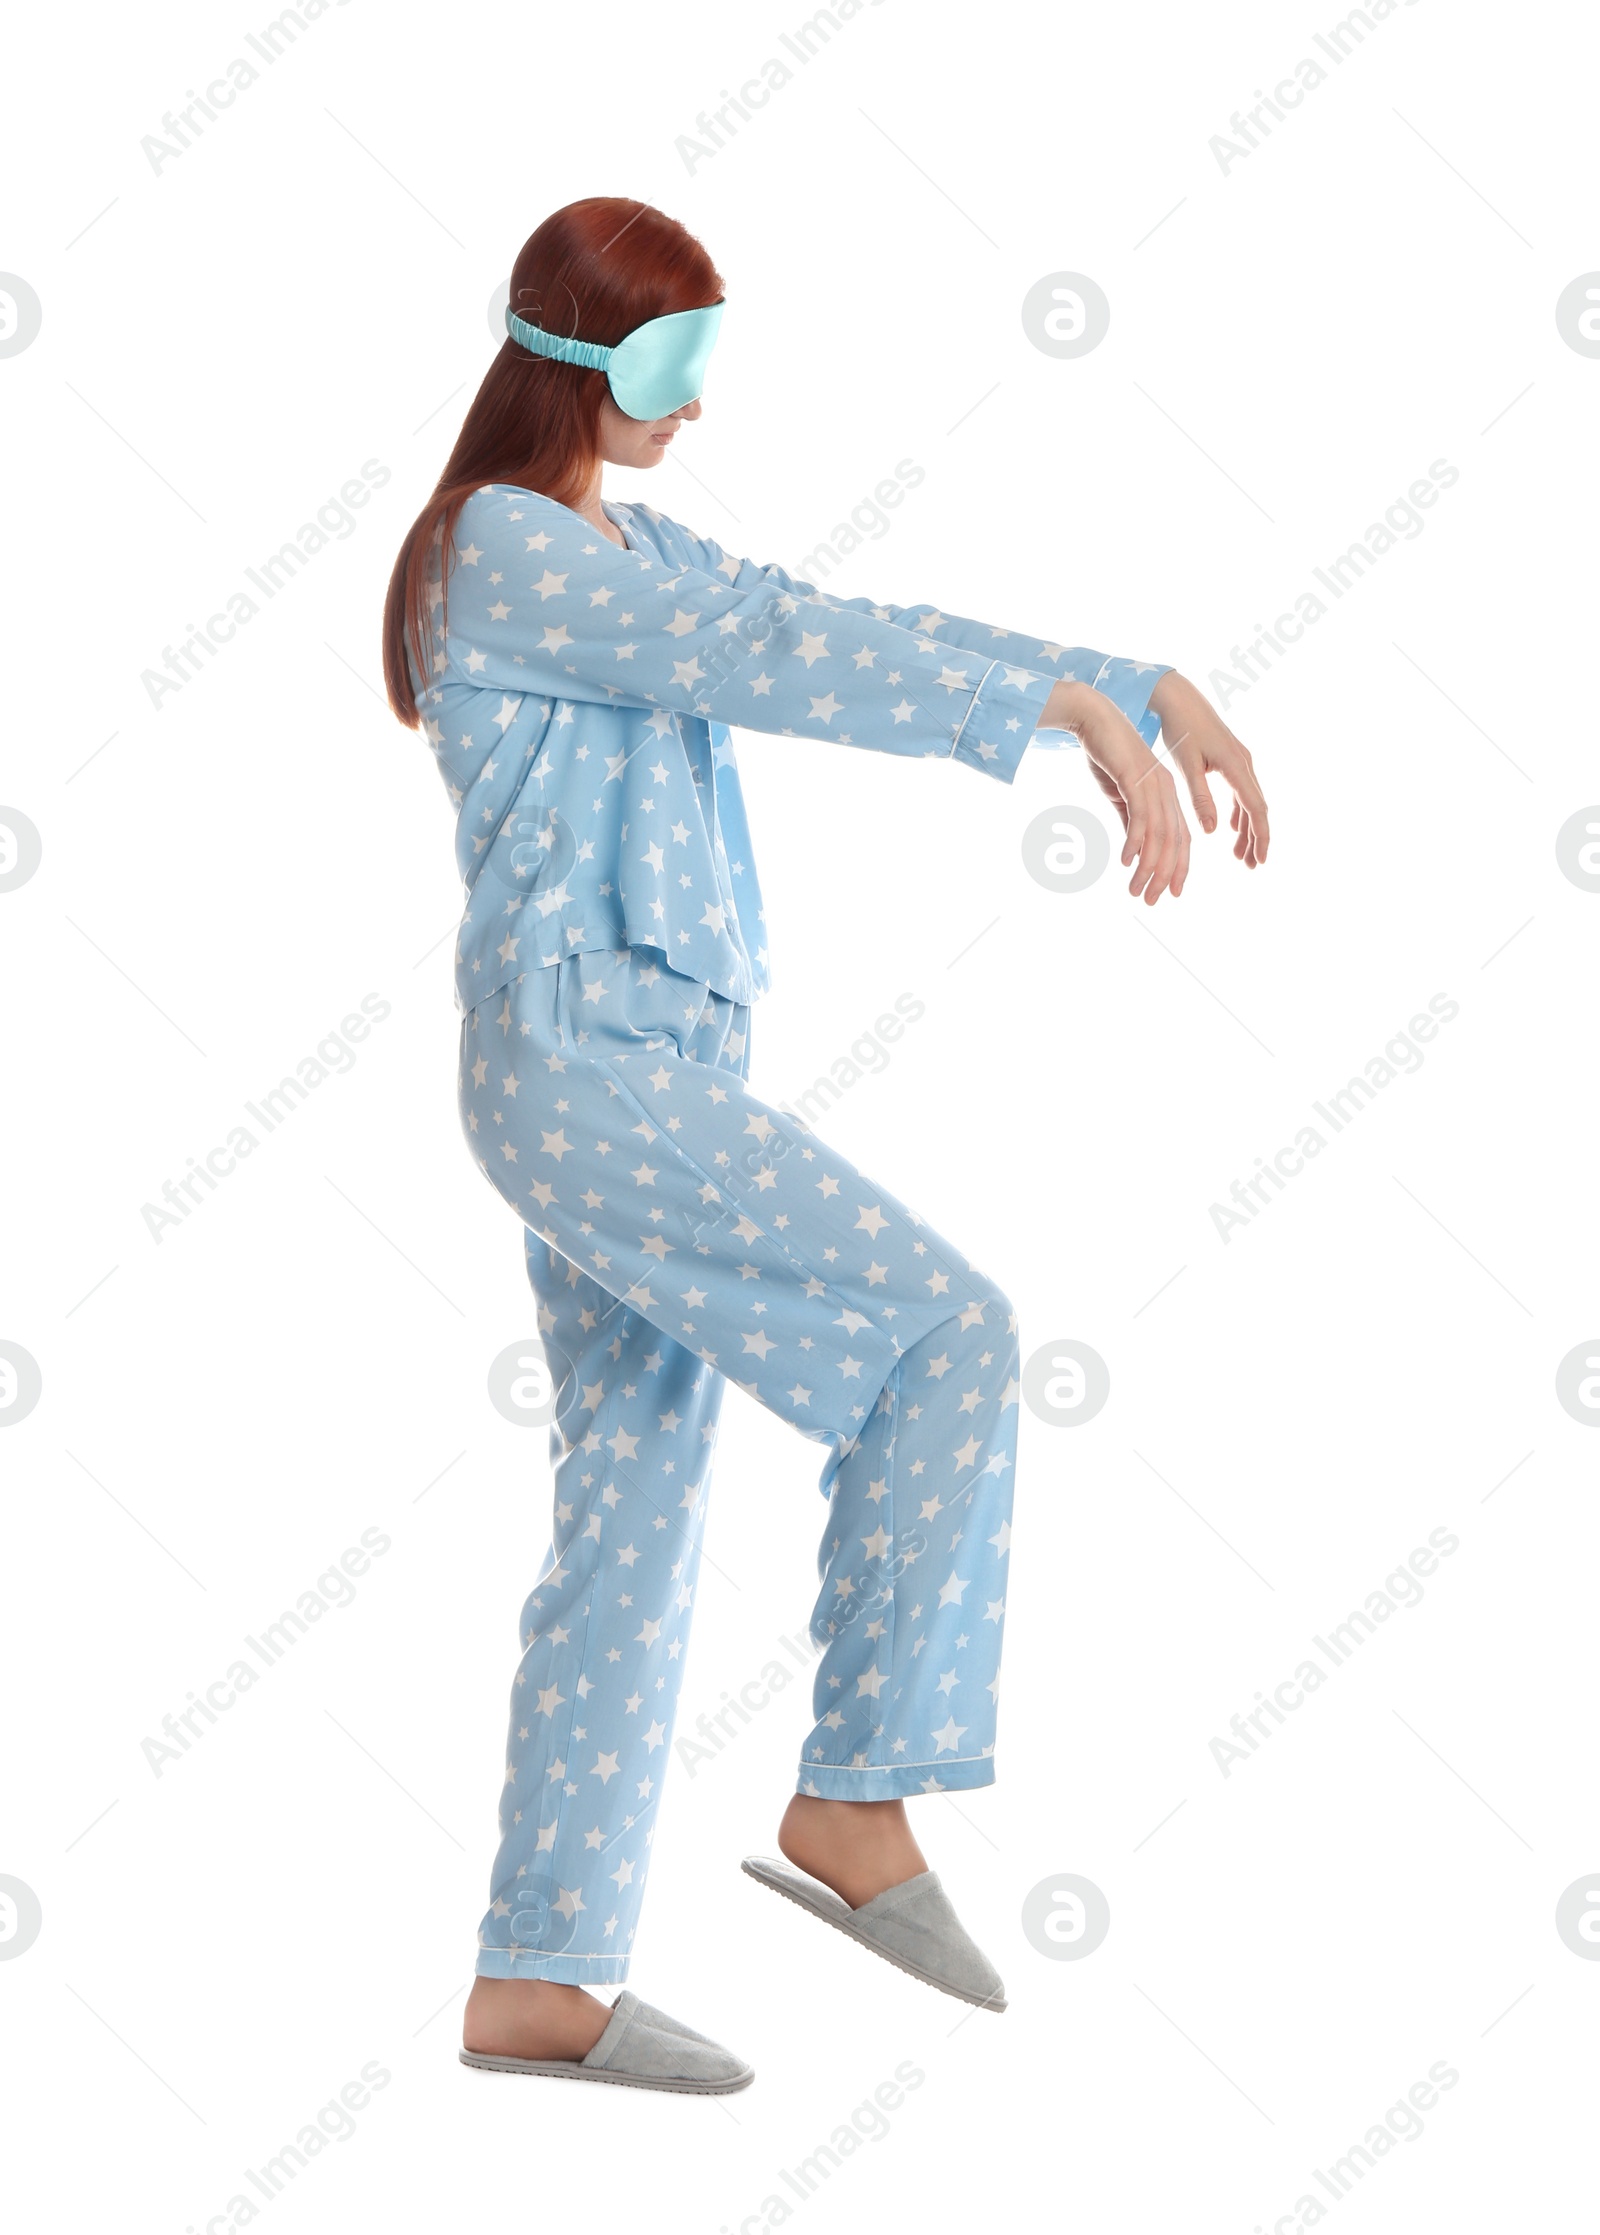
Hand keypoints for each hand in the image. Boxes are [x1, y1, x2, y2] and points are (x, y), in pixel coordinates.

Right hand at [1041, 678, 1190, 903]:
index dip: (1179, 867)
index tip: (1172, 893)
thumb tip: (1133, 847)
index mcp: (1167, 795)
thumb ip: (1129, 817)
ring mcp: (1153, 784)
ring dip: (1149, 867)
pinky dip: (1135, 842)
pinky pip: (1140, 817)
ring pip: (1160, 834)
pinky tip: (1126, 862)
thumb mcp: (1120, 792)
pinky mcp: (1136, 778)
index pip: (1181, 838)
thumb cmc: (1106, 754)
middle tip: (1151, 901)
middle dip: (1166, 875)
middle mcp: (1166, 791)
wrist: (1094, 718)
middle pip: (1175, 842)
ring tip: (1136, 890)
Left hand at [1148, 671, 1269, 868]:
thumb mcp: (1187, 766)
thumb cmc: (1179, 729)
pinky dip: (1239, 812)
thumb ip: (1201, 798)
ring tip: (1240, 855)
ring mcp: (1240, 761)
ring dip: (1247, 828)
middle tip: (1251, 865)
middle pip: (1257, 808)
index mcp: (1236, 766)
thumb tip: (1213, 831)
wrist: (1179, 697)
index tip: (1260, 860)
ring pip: (1250, 801)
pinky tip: (1230, 828)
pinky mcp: (1232, 759)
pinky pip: (1242, 791)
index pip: (1256, 808)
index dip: (1260, 836)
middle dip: (1256, 838)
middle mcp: (1244, 763)